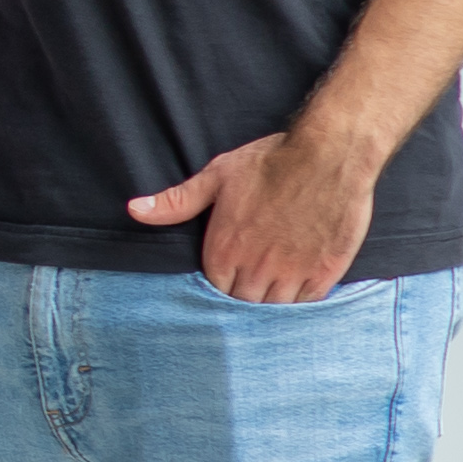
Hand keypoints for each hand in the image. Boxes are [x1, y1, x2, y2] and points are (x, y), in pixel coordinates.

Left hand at [128, 128, 380, 302]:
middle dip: (243, 295)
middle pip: (243, 304)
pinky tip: (298, 290)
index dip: (220, 284)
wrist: (328, 153)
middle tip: (250, 284)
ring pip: (274, 308)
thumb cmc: (270, 162)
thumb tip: (134, 210)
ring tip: (272, 289)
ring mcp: (293, 271)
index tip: (228, 277)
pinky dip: (302, 301)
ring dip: (271, 302)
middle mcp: (257, 267)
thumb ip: (176, 202)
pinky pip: (308, 303)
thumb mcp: (216, 177)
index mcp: (226, 248)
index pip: (214, 290)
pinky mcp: (325, 270)